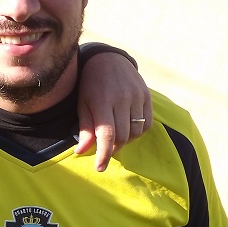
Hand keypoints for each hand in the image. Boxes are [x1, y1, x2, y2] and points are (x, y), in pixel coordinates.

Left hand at [76, 51, 152, 171]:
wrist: (108, 58)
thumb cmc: (90, 85)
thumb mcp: (82, 104)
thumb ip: (85, 128)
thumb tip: (81, 152)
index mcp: (102, 101)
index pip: (107, 135)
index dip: (104, 155)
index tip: (99, 168)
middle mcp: (122, 99)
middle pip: (122, 136)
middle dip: (113, 148)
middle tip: (105, 148)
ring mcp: (137, 96)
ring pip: (136, 132)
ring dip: (126, 140)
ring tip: (116, 135)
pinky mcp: (146, 96)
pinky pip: (147, 124)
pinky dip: (138, 131)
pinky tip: (128, 127)